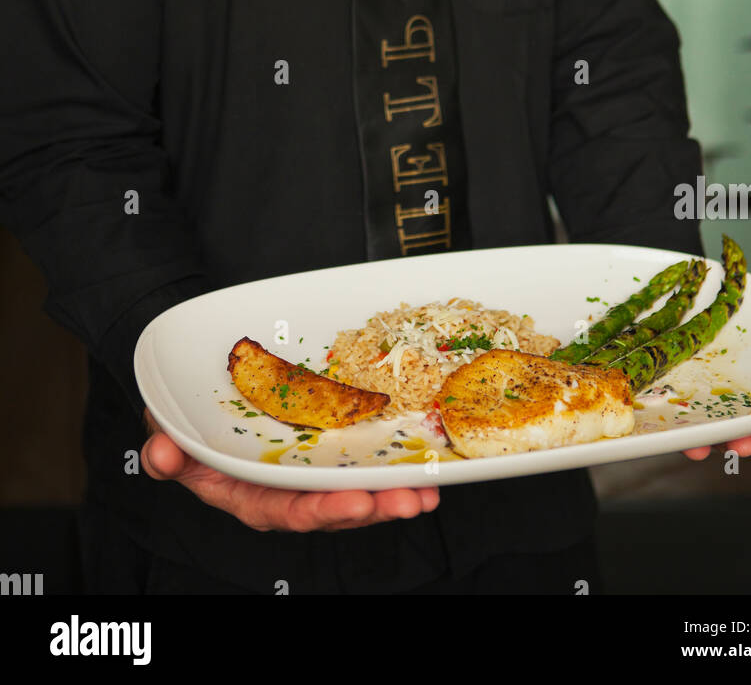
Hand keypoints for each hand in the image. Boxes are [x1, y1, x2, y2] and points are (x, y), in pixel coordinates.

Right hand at [140, 408, 439, 531]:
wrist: (200, 400)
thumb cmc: (188, 424)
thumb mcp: (169, 435)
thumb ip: (166, 451)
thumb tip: (159, 452)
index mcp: (252, 495)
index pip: (288, 510)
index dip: (323, 510)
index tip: (355, 504)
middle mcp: (288, 489)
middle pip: (336, 506)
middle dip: (375, 506)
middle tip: (411, 499)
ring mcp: (313, 470)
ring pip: (358, 487)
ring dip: (395, 490)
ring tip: (429, 487)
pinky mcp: (330, 447)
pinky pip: (365, 458)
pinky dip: (395, 464)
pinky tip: (426, 463)